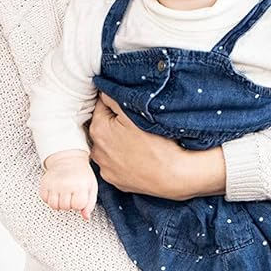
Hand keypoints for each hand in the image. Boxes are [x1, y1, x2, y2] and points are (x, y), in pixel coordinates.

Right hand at [40, 152, 97, 219]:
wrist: (68, 159)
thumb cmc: (82, 175)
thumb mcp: (91, 187)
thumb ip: (90, 204)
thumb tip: (86, 217)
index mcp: (80, 185)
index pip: (77, 206)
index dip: (78, 204)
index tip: (79, 196)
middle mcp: (66, 184)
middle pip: (65, 207)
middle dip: (68, 203)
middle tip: (71, 194)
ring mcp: (54, 183)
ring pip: (53, 205)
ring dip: (58, 203)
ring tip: (63, 194)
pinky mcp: (45, 182)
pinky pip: (44, 199)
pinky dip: (49, 198)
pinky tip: (55, 192)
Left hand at [88, 93, 225, 198]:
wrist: (174, 175)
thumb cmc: (157, 144)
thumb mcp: (136, 113)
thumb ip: (114, 97)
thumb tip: (104, 90)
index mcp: (98, 130)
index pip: (101, 106)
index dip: (117, 103)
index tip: (131, 107)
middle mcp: (97, 151)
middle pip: (104, 127)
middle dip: (116, 123)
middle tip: (137, 123)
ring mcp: (106, 168)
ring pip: (110, 146)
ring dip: (119, 141)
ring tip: (140, 142)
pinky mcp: (116, 181)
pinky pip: (117, 163)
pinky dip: (124, 158)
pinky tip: (139, 156)